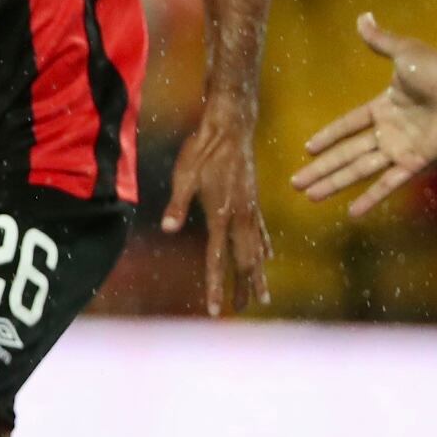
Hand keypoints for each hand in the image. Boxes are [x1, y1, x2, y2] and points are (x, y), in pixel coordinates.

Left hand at [161, 102, 271, 314]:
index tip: (216, 310)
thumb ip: (177, 205)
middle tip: (242, 310)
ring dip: (258, 273)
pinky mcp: (253, 199)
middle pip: (244, 261)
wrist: (231, 126)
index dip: (216, 286)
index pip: (217, 259)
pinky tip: (268, 256)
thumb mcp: (183, 175)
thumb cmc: (203, 149)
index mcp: (221, 214)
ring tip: (262, 295)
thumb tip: (168, 229)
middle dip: (243, 288)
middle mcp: (241, 216)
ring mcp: (250, 208)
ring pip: (257, 249)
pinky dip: (264, 247)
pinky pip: (261, 231)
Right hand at [292, 12, 436, 218]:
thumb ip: (380, 41)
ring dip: (334, 184)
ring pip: (359, 170)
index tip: (307, 148)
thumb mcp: (403, 51)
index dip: (328, 136)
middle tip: (296, 183)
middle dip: (320, 169)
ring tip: (310, 197)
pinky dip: (371, 198)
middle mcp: (390, 131)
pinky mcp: (415, 162)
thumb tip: (362, 17)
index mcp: (384, 106)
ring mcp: (401, 149)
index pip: (348, 125)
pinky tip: (351, 212)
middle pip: (346, 154)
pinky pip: (388, 183)